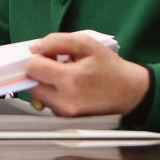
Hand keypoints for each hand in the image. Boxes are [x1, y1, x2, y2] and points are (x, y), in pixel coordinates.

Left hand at [25, 32, 148, 117]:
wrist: (128, 92)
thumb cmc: (110, 67)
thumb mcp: (87, 43)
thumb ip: (57, 41)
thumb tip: (34, 48)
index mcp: (70, 79)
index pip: (33, 67)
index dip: (38, 57)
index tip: (50, 54)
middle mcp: (64, 100)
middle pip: (31, 83)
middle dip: (40, 71)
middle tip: (57, 64)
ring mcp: (64, 113)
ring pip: (37, 94)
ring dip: (45, 82)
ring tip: (66, 76)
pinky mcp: (65, 118)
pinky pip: (47, 102)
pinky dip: (53, 92)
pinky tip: (69, 87)